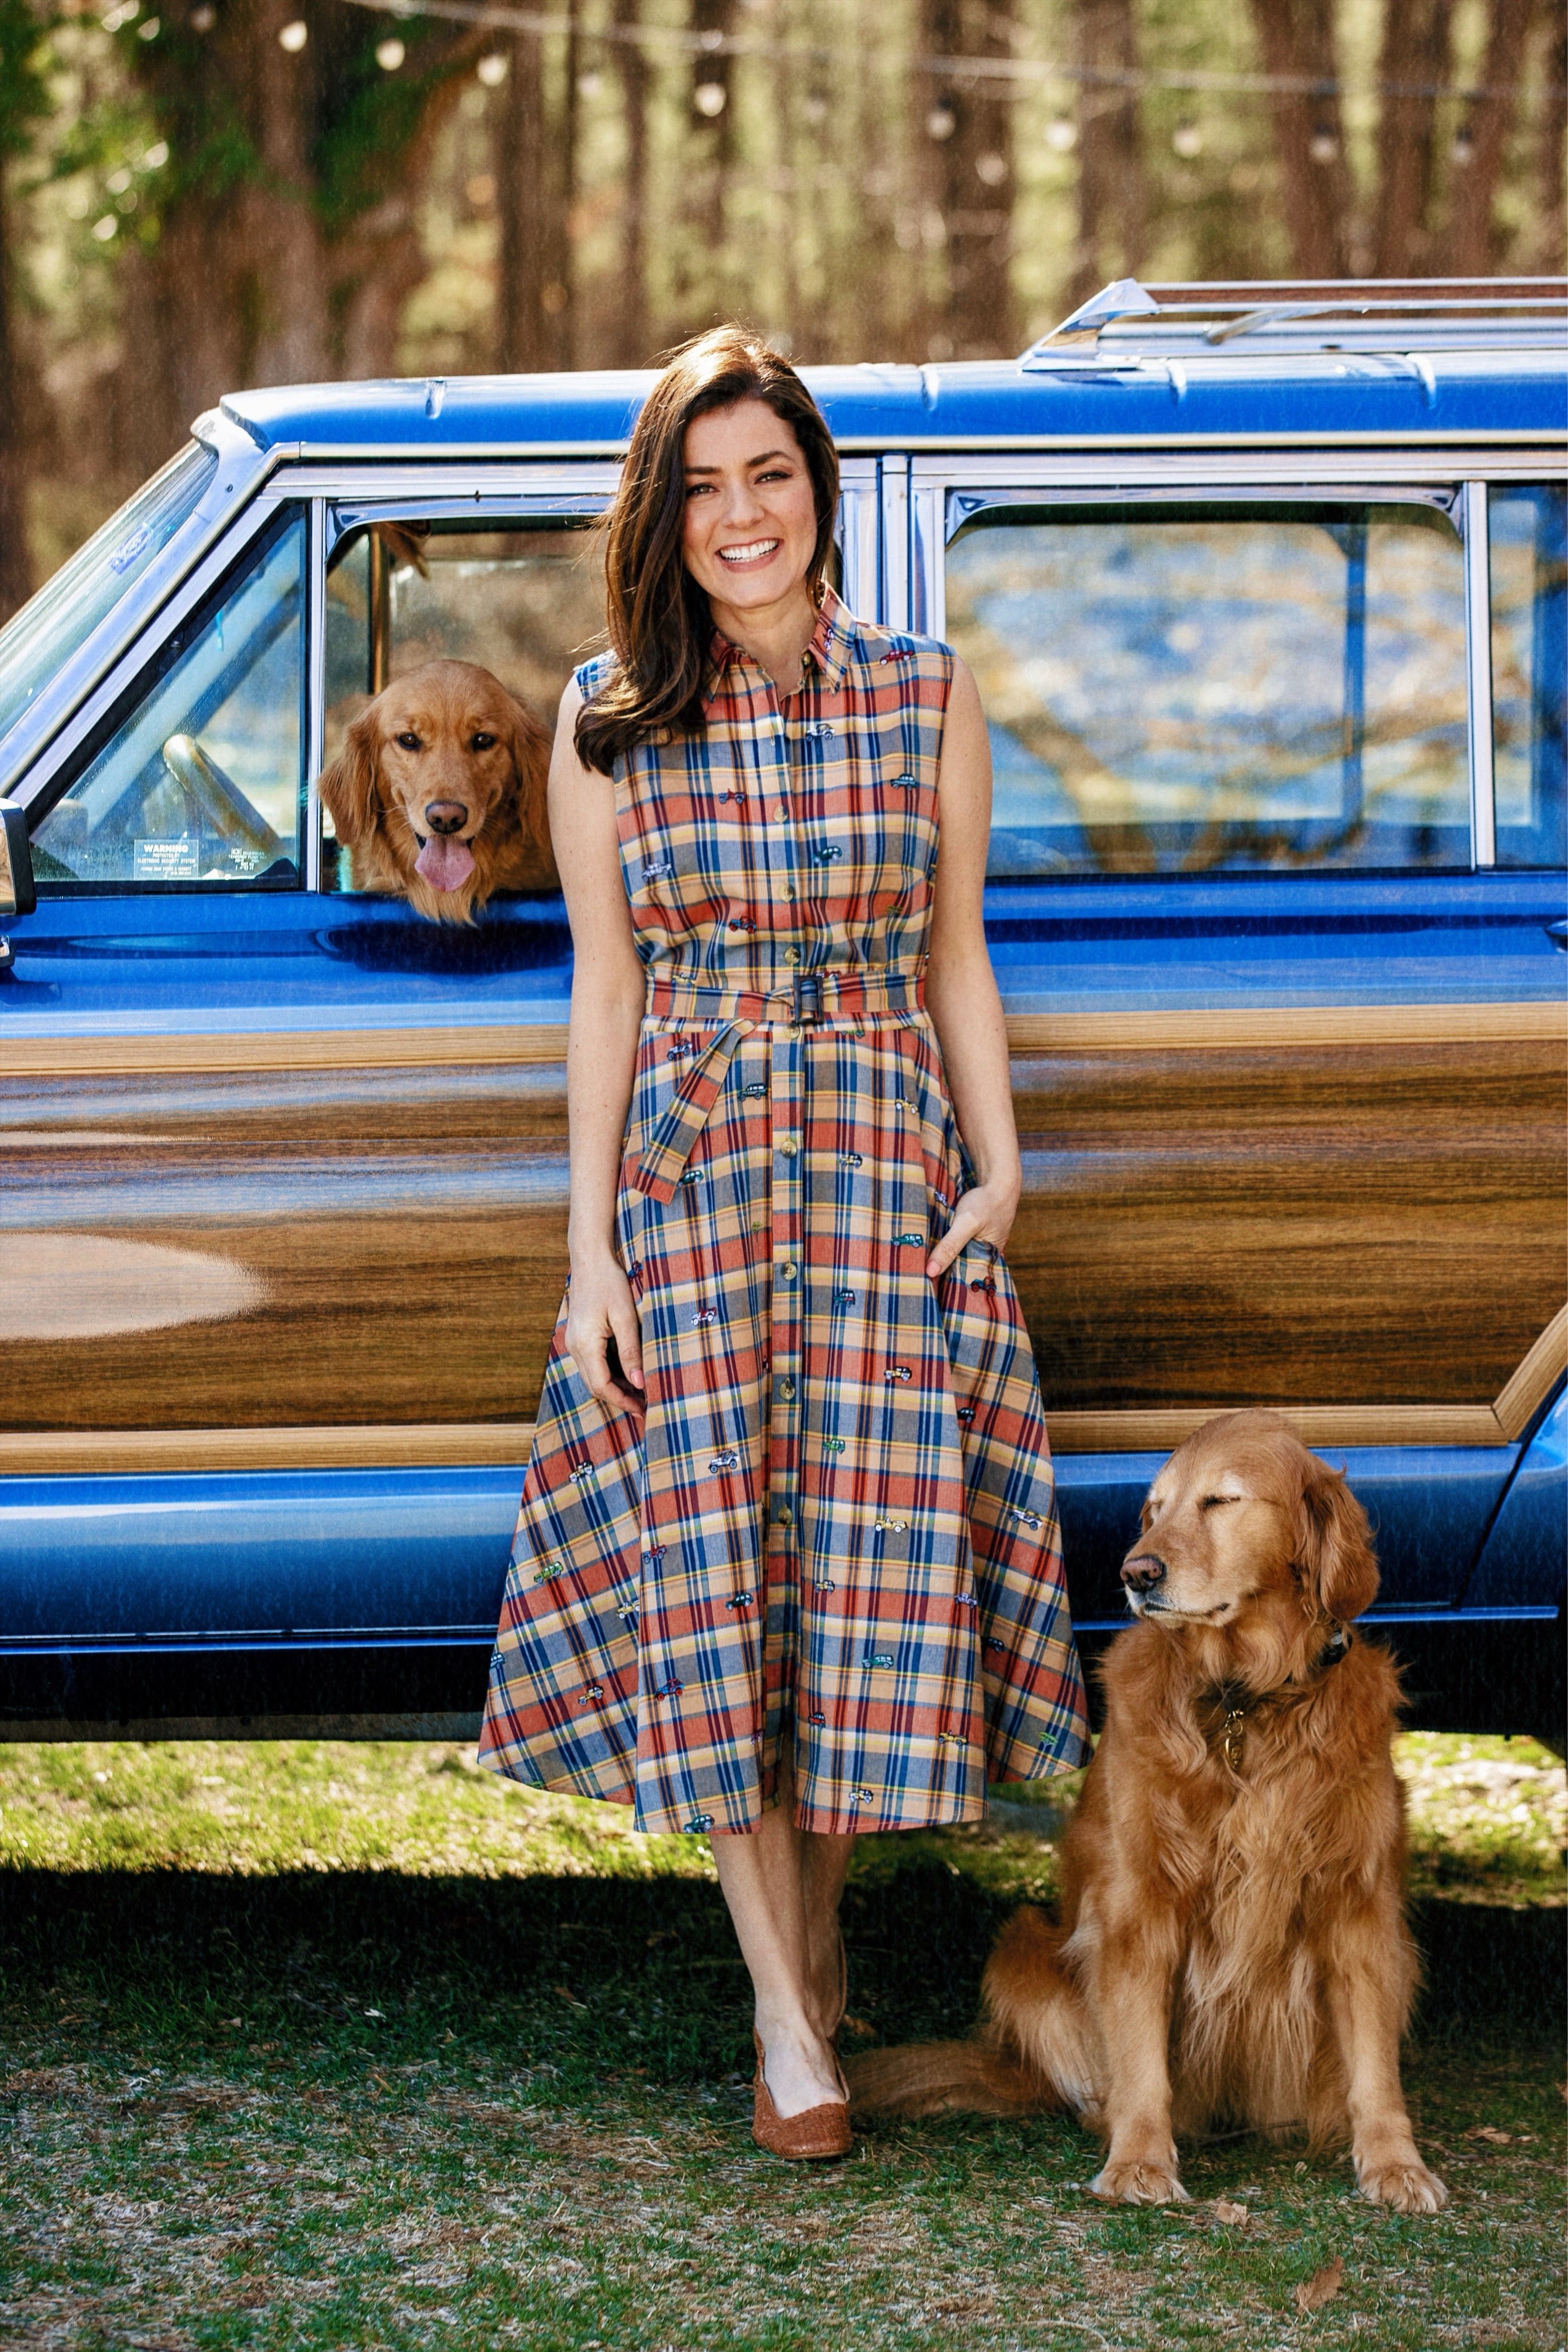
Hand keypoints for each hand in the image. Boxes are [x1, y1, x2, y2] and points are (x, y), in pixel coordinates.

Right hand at [565, 1251, 645, 1422]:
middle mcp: (574, 1347)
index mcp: (585, 1345)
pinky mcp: (578, 1337)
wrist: (590, 1259)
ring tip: (639, 1393)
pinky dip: (608, 1374)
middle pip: (595, 1386)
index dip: (622, 1401)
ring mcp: (573, 1342)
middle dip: (619, 1399)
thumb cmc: (609, 1283)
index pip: (602, 1386)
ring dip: (614, 1388)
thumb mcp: (625, 1316)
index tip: (643, 1409)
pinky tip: (627, 1373)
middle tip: (644, 1407)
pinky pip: (591, 1364)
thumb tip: (639, 1382)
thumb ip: (631, 1351)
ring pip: (592, 1377)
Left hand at [925, 1178, 1019, 1282]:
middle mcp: (983, 1256)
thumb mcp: (967, 1223)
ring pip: (955, 1257)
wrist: (998, 1179)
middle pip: (958, 1270)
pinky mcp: (969, 1235)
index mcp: (989, 1261)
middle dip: (941, 1273)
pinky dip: (943, 1246)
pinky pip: (954, 1245)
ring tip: (918, 1267)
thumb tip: (930, 1271)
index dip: (946, 1284)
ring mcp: (977, 1245)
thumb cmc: (986, 1201)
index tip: (925, 1289)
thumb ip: (950, 1246)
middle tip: (917, 1278)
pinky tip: (928, 1248)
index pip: (964, 1280)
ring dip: (940, 1259)